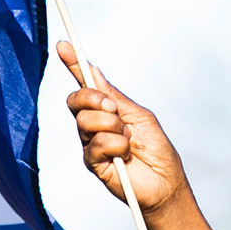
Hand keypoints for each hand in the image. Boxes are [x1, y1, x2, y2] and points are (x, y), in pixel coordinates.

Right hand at [58, 42, 187, 213]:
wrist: (166, 183)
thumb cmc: (157, 151)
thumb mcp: (140, 116)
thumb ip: (116, 97)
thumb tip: (95, 73)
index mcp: (107, 110)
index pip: (86, 84)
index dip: (74, 65)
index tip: (64, 46)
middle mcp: (94, 125)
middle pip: (76, 100)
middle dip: (93, 99)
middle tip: (114, 109)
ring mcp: (91, 143)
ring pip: (86, 121)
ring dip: (113, 127)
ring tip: (129, 141)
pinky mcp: (92, 162)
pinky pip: (96, 143)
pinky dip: (116, 146)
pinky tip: (126, 156)